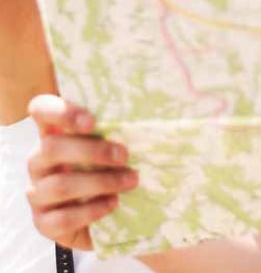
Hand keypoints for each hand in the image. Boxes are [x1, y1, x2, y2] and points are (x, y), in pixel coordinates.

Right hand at [27, 94, 137, 249]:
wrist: (107, 218)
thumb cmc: (110, 168)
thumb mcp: (111, 145)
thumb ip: (117, 129)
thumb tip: (150, 115)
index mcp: (54, 133)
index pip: (41, 110)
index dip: (60, 112)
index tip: (92, 122)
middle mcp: (39, 161)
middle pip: (51, 148)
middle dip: (92, 150)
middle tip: (125, 155)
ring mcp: (37, 193)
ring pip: (59, 185)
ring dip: (100, 182)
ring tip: (131, 180)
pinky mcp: (43, 223)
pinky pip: (62, 217)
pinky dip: (92, 209)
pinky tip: (113, 202)